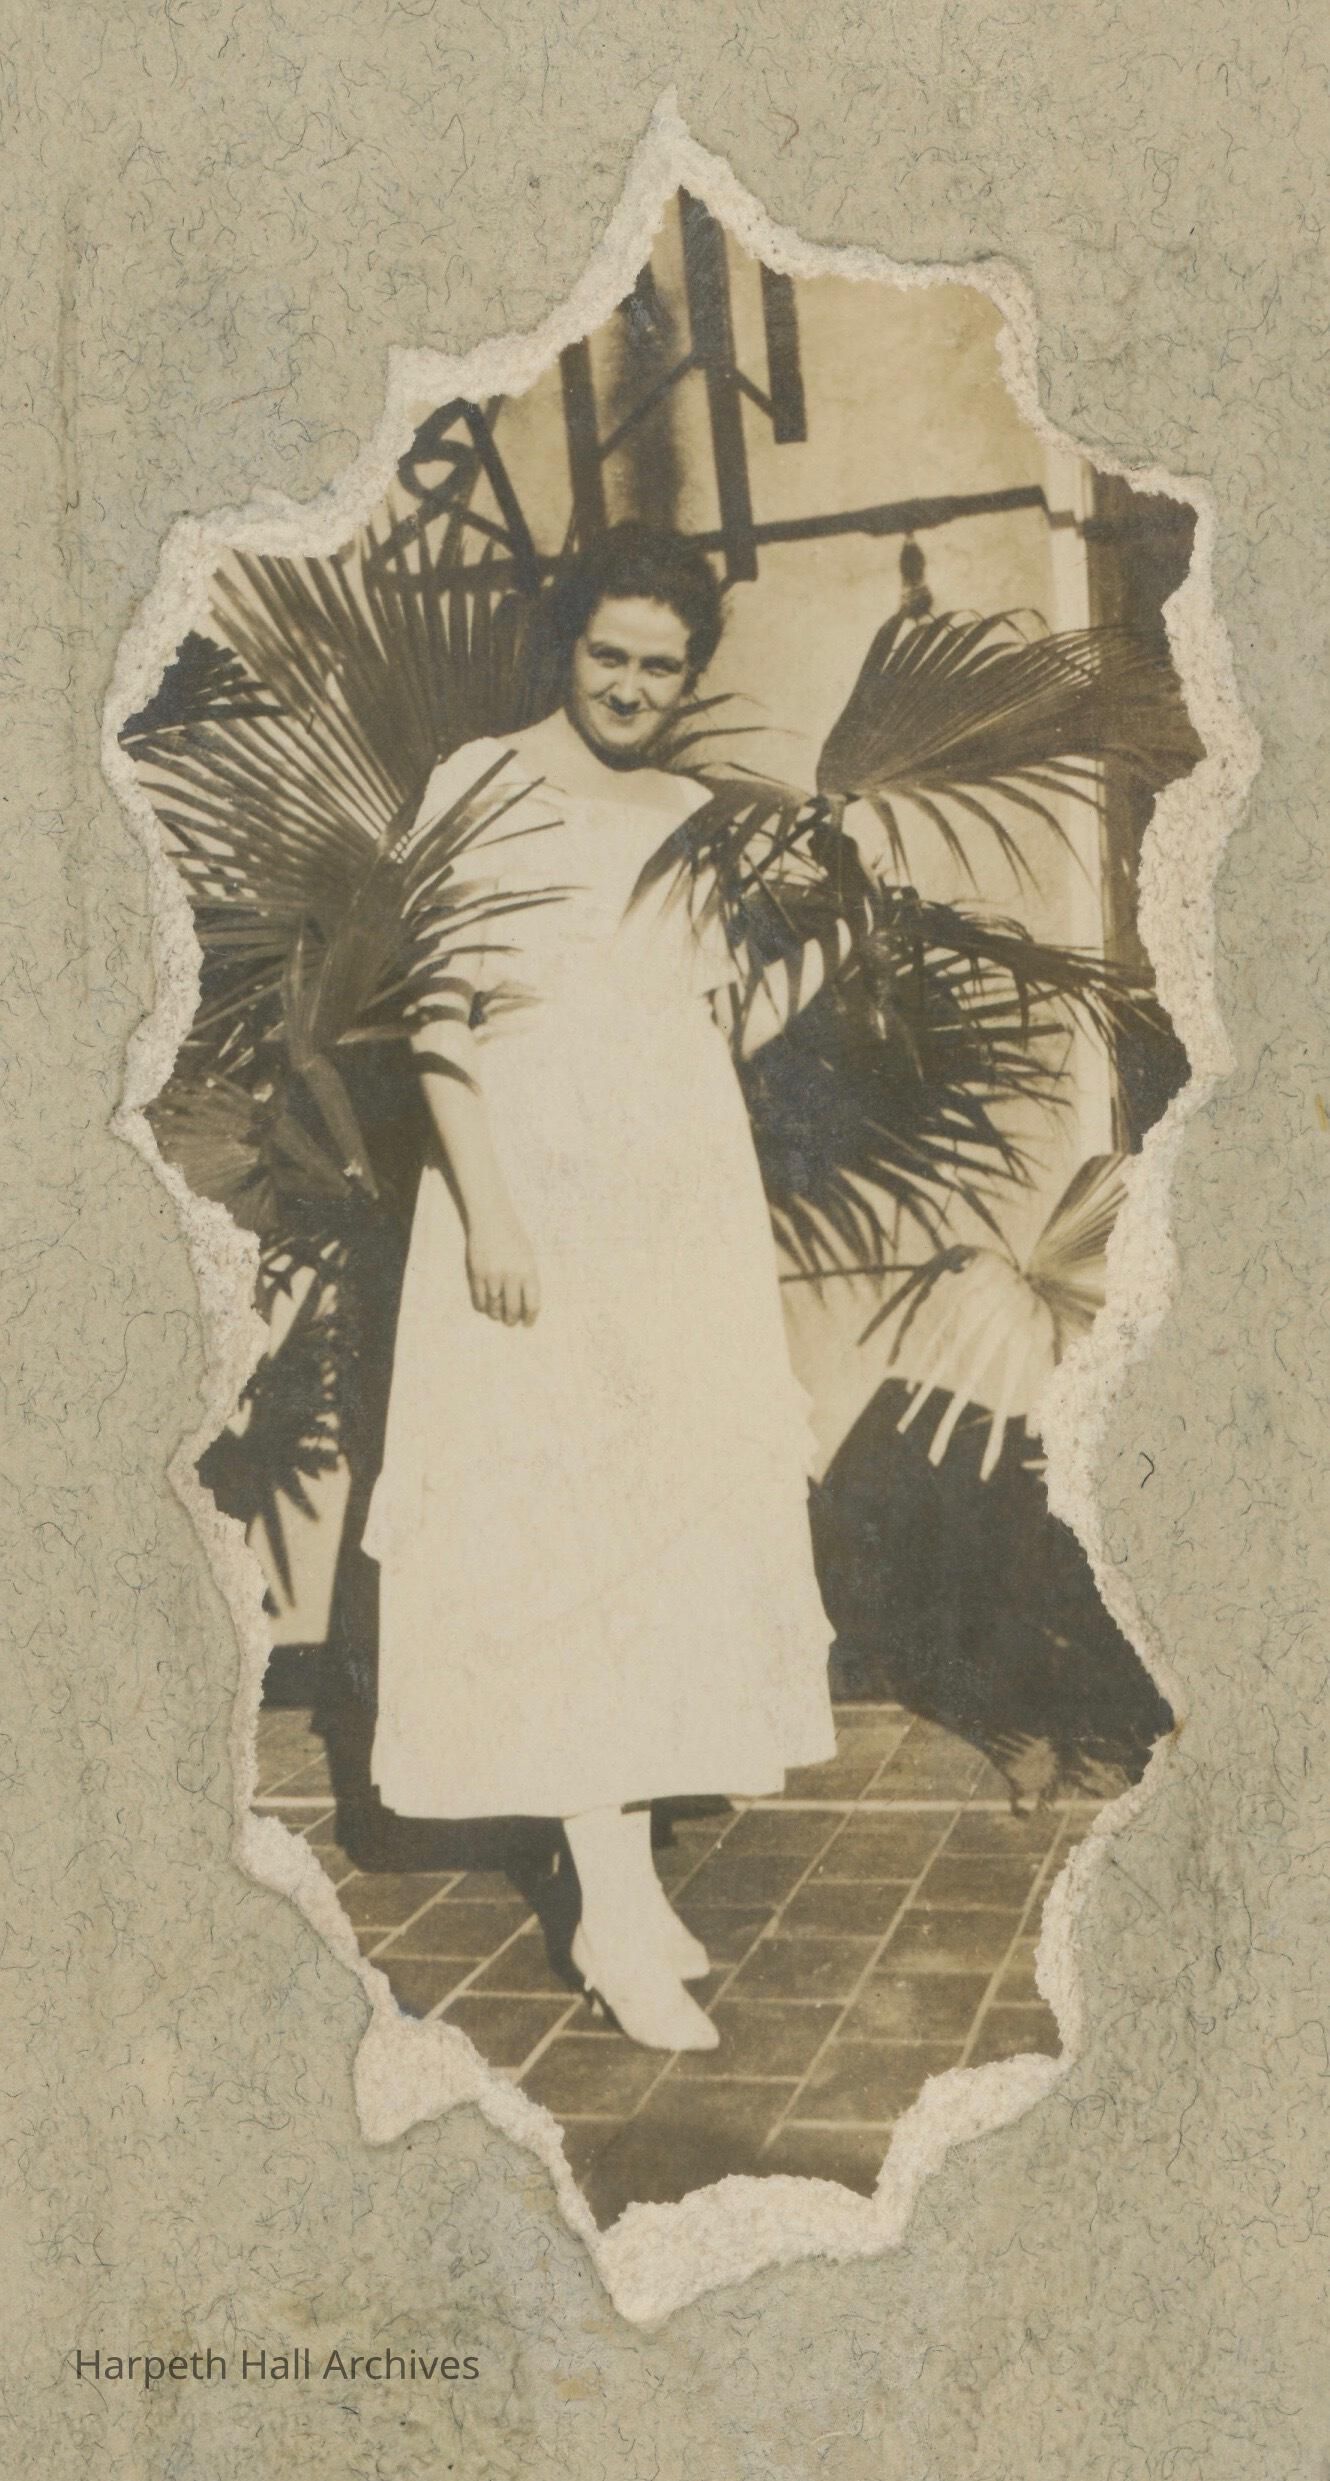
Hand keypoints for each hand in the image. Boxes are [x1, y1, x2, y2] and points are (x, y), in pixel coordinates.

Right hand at [465, 1209, 540, 1325]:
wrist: (491, 1219)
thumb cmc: (513, 1236)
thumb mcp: (528, 1256)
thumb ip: (528, 1278)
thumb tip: (525, 1304)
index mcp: (529, 1271)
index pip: (532, 1304)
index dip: (530, 1318)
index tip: (527, 1323)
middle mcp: (512, 1275)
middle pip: (512, 1309)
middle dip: (511, 1320)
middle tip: (510, 1322)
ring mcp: (493, 1276)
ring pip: (494, 1307)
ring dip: (496, 1315)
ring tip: (497, 1316)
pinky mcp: (477, 1274)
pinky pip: (479, 1299)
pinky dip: (482, 1306)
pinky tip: (485, 1307)